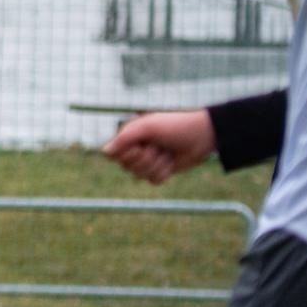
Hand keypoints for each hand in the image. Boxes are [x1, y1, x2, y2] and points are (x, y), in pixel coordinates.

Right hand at [101, 110, 215, 183]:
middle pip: (126, 167)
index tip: (139, 145)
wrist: (202, 136)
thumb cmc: (174, 126)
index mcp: (130, 137)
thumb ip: (124, 138)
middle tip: (157, 146)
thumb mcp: (148, 127)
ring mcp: (148, 161)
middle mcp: (136, 149)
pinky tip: (172, 161)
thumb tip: (104, 152)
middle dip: (145, 158)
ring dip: (156, 164)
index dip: (125, 154)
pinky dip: (164, 172)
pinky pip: (153, 180)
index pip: (114, 154)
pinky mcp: (160, 171)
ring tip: (167, 152)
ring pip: (140, 175)